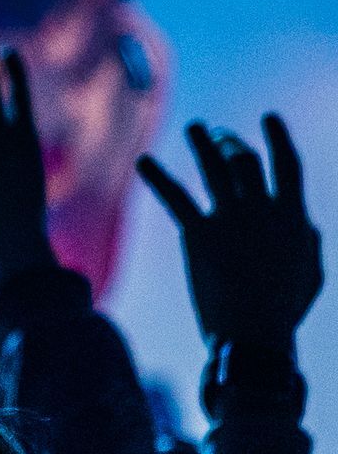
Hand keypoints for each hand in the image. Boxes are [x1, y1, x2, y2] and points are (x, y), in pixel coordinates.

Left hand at [138, 115, 322, 354]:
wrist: (253, 335)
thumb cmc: (283, 312)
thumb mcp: (310, 274)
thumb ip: (309, 243)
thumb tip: (308, 224)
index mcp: (292, 216)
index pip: (287, 165)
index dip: (277, 138)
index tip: (268, 118)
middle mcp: (261, 209)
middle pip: (245, 160)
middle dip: (232, 144)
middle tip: (220, 135)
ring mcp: (230, 218)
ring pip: (214, 167)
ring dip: (203, 142)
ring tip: (195, 126)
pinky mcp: (198, 234)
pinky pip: (175, 197)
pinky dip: (158, 176)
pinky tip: (143, 160)